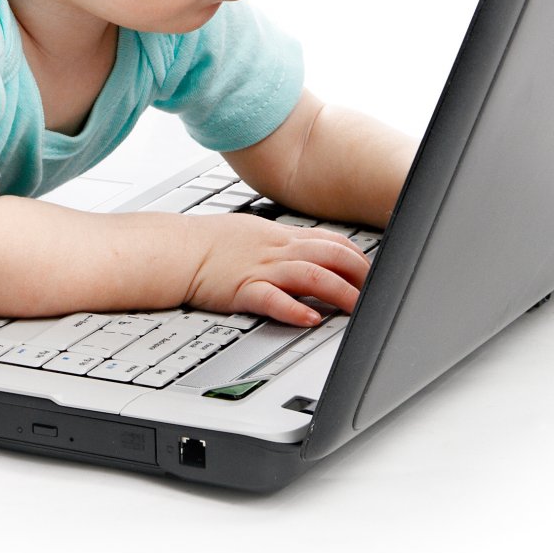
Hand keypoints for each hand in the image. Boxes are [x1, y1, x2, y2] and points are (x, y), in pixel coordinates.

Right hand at [182, 214, 370, 326]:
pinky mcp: (243, 289)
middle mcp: (277, 250)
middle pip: (330, 255)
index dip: (357, 257)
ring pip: (311, 275)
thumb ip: (284, 243)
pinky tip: (310, 319)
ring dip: (339, 291)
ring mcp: (262, 268)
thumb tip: (309, 250)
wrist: (177, 250)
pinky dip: (294, 309)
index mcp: (282, 236)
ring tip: (357, 308)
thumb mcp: (255, 232)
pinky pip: (273, 298)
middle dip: (359, 273)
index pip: (331, 241)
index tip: (372, 272)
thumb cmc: (211, 243)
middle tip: (377, 292)